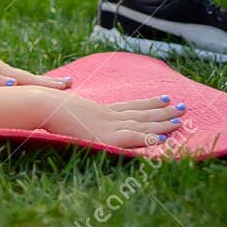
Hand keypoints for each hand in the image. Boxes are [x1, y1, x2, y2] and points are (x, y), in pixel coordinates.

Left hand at [0, 30, 73, 89]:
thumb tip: (16, 84)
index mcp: (5, 72)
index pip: (32, 81)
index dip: (50, 85)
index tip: (69, 86)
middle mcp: (5, 70)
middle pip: (32, 78)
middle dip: (51, 82)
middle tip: (71, 83)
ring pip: (23, 77)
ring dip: (39, 81)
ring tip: (53, 84)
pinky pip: (13, 78)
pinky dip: (24, 81)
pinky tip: (22, 83)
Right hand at [33, 89, 185, 148]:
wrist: (42, 103)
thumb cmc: (45, 104)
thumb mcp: (61, 105)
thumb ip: (68, 105)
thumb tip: (65, 88)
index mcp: (99, 110)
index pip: (130, 106)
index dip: (148, 103)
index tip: (164, 98)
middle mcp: (108, 116)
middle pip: (141, 113)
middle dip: (163, 111)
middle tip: (183, 106)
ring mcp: (108, 126)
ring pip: (142, 124)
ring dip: (163, 122)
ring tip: (181, 119)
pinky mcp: (107, 137)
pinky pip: (133, 137)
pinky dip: (149, 137)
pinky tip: (164, 138)